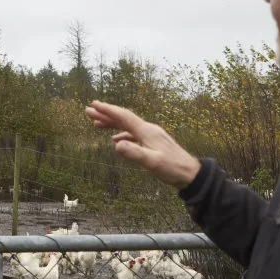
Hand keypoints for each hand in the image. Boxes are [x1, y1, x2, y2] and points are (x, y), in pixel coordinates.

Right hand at [84, 100, 200, 188]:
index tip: (93, 105)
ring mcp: (151, 135)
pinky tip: (116, 140)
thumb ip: (134, 153)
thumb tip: (115, 144)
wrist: (190, 173)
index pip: (124, 117)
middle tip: (88, 111)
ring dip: (112, 124)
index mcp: (146, 131)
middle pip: (124, 119)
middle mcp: (148, 130)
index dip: (108, 110)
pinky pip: (133, 134)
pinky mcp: (153, 143)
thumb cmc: (173, 169)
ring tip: (97, 124)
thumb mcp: (152, 162)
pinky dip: (122, 134)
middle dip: (106, 114)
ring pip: (128, 126)